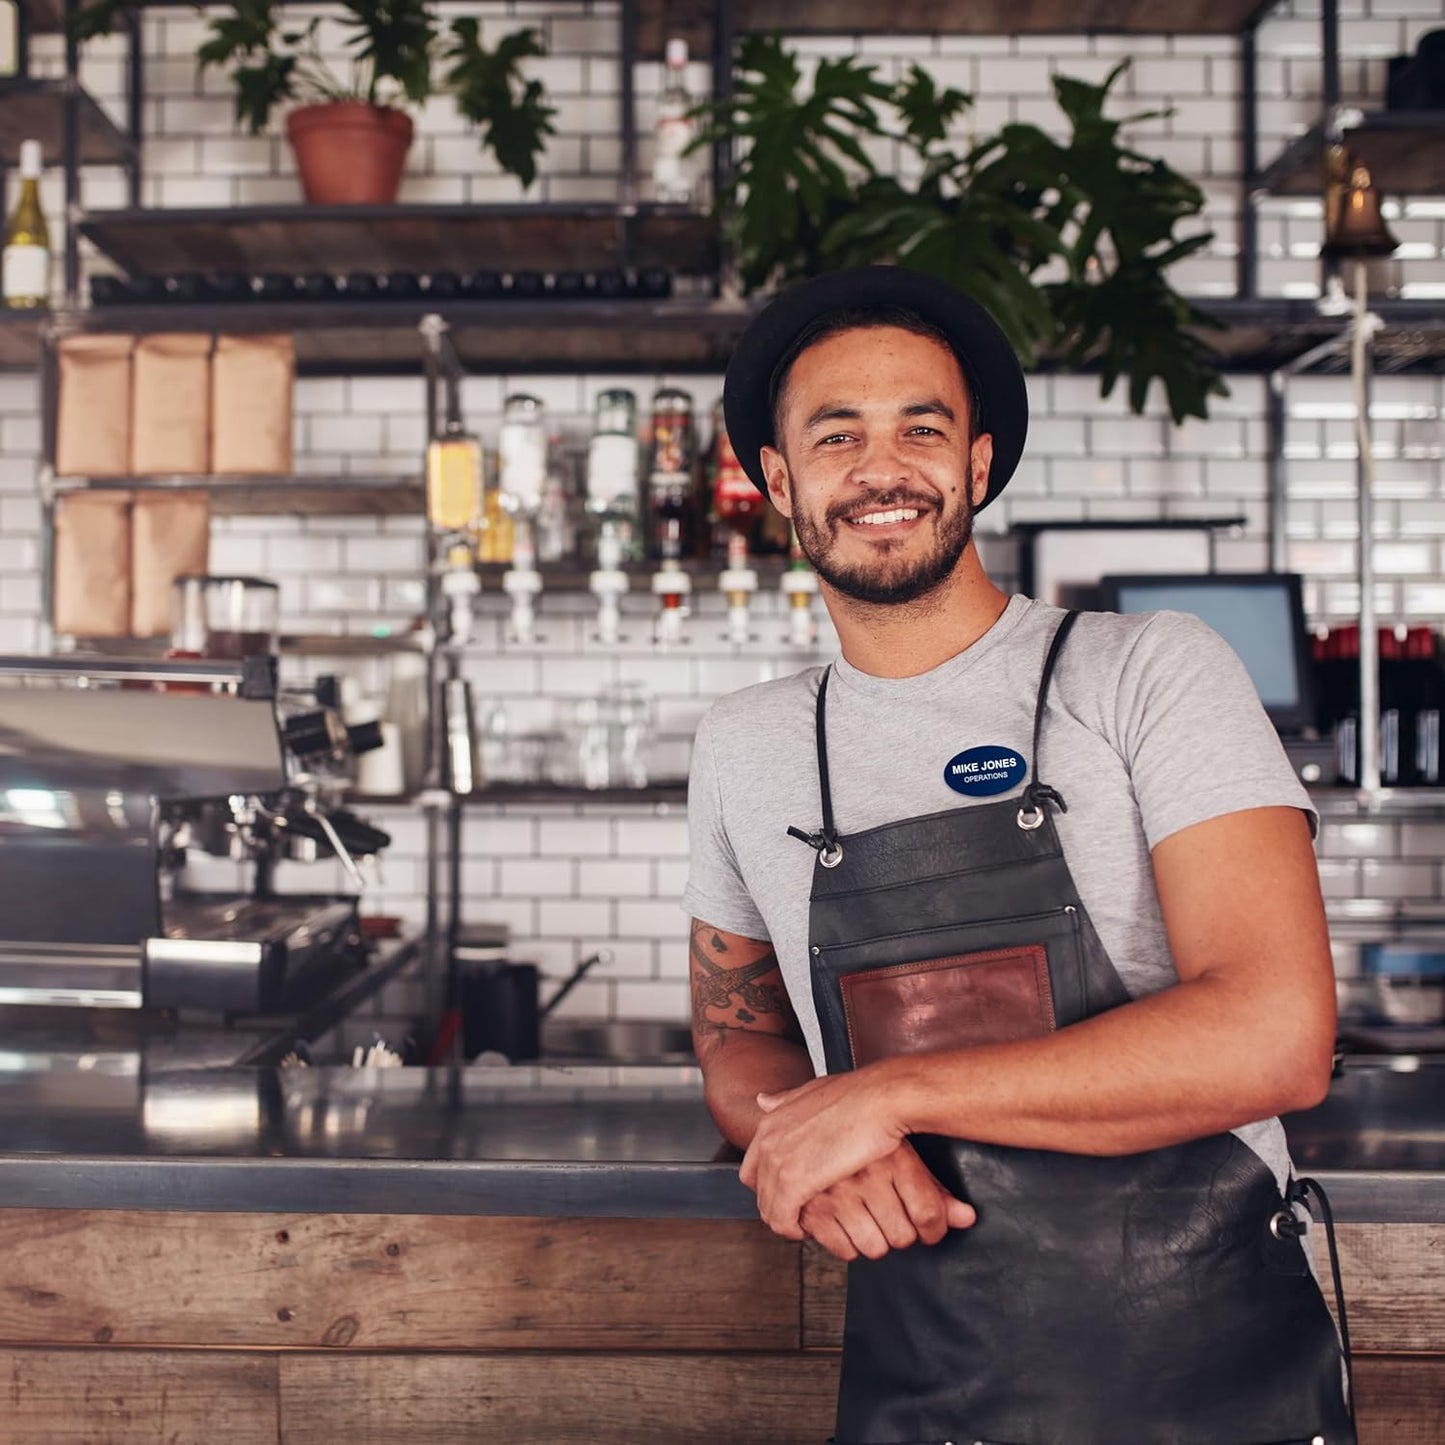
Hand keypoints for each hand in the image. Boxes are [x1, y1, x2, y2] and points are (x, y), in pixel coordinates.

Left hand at [740, 1066, 909, 1238]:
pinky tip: (810, 1229)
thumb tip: (762, 1101)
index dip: (769, 1185)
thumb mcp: (814, 1092)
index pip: (752, 1167)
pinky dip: (792, 1230)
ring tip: (807, 1225)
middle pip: (759, 1189)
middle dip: (777, 1204)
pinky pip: (781, 1219)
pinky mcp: (793, 1182)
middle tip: (799, 1213)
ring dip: (786, 1220)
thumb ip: (786, 1101)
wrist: (880, 1099)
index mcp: (772, 1122)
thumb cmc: (859, 1096)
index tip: (789, 1193)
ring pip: (768, 1208)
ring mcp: (778, 1160)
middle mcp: (768, 1140)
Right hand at [798, 1141, 975, 1260]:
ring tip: (867, 1218)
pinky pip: (845, 1251)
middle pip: (903, 1236)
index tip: (928, 1227)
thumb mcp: (902, 1154)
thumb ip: (935, 1190)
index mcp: (892, 1157)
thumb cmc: (862, 1134)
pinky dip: (846, 1244)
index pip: (928, 1215)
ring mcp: (838, 1192)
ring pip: (875, 1248)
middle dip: (900, 1233)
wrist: (810, 1116)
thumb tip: (968, 1218)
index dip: (934, 1228)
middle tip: (891, 1216)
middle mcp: (866, 1174)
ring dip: (874, 1240)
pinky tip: (844, 1222)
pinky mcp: (813, 1209)